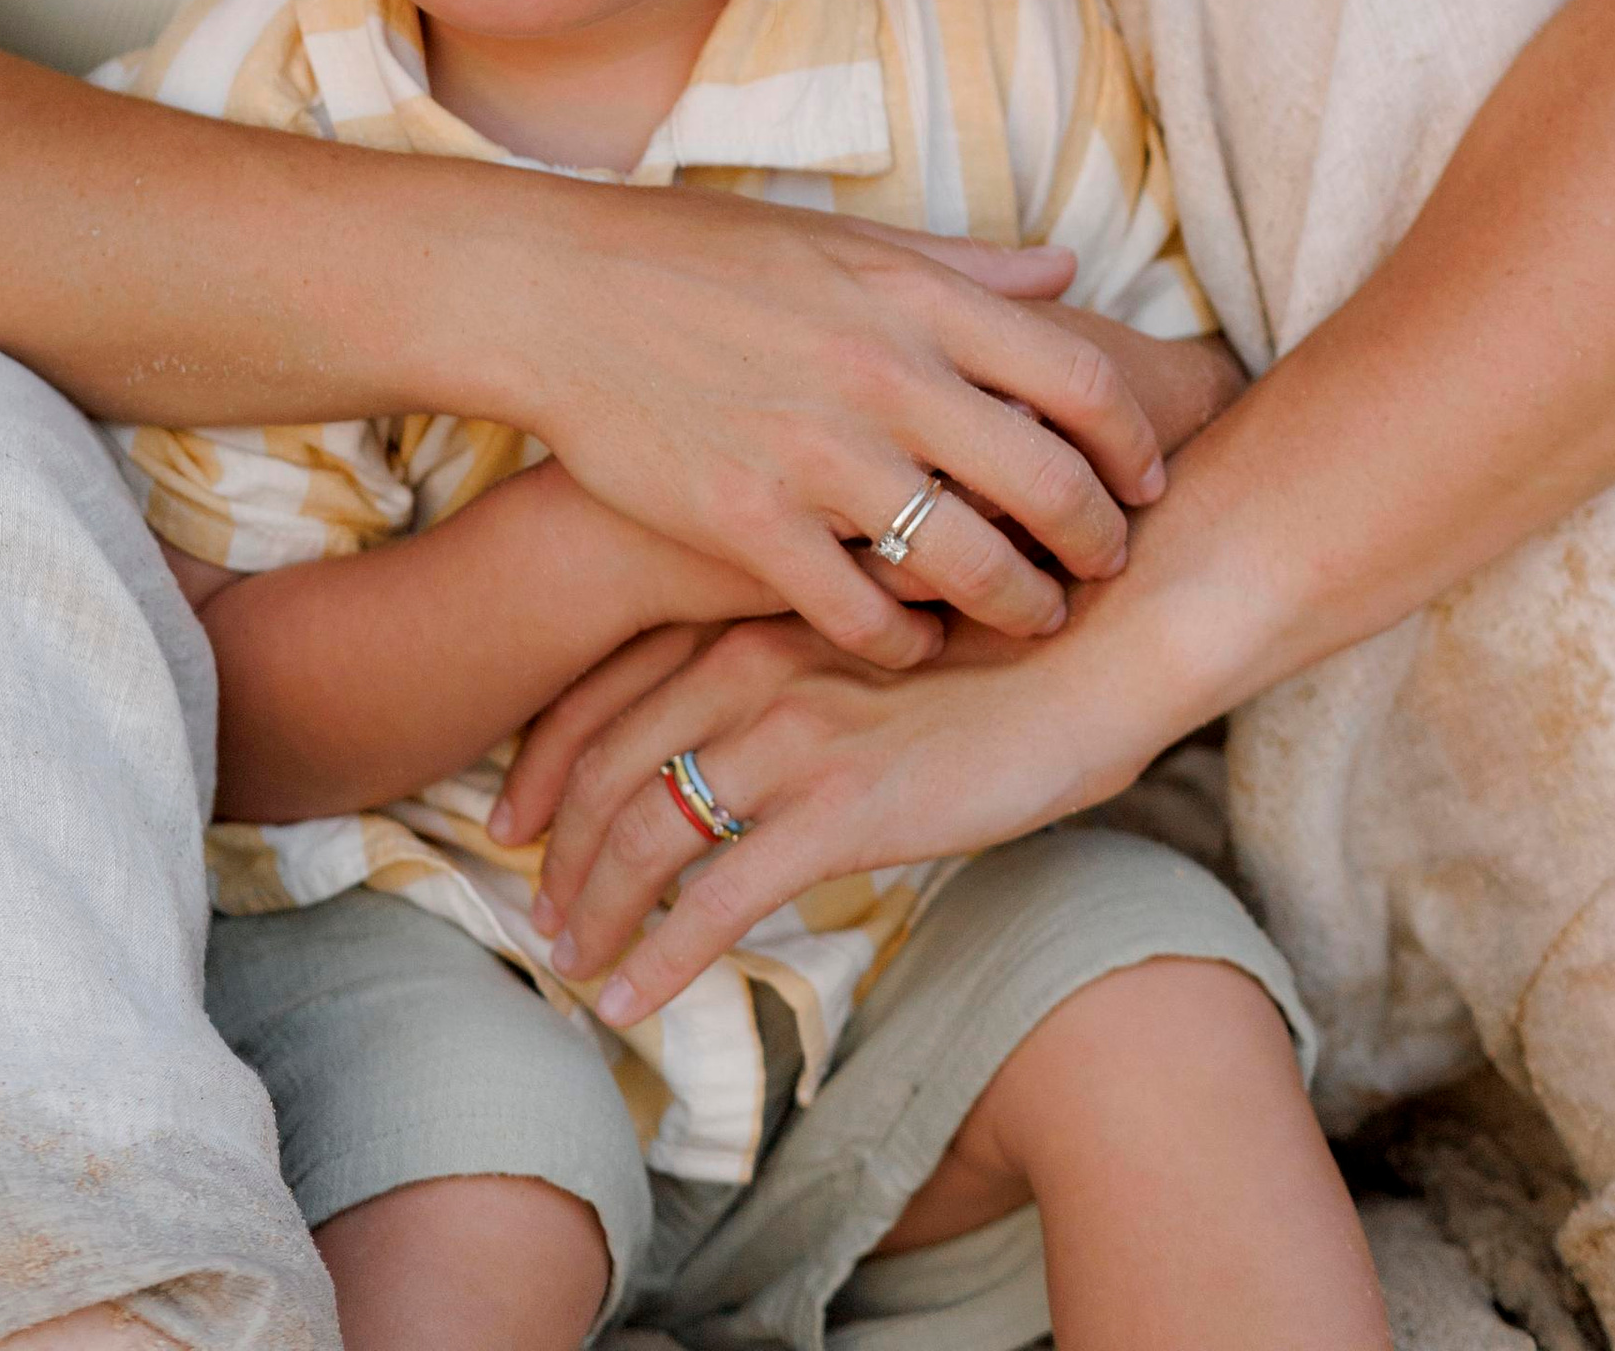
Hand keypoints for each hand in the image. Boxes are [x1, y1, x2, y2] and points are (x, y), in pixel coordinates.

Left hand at [496, 606, 1154, 1024]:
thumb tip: (748, 721)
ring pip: (645, 834)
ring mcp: (793, 734)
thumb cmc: (1001, 635)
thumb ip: (795, 658)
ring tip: (575, 962)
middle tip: (536, 908)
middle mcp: (751, 663)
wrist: (1101, 639)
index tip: (512, 813)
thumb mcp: (868, 626)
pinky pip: (719, 897)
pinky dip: (662, 955)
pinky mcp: (844, 807)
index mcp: (751, 614)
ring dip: (595, 909)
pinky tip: (634, 1001)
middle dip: (556, 846)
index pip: (605, 686)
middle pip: (608, 765)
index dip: (546, 758)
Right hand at [503, 192, 1165, 657]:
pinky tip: (914, 642)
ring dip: (1017, 607)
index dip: (1133, 444)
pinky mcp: (750, 520)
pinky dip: (906, 642)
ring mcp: (817, 453)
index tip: (1144, 481)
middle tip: (1102, 571)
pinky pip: (863, 614)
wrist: (558, 294)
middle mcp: (883, 373)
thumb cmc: (701, 258)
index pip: (1080, 380)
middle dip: (1095, 545)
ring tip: (1026, 619)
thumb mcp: (840, 239)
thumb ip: (961, 266)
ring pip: (970, 566)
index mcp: (914, 295)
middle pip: (1047, 485)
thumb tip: (1066, 268)